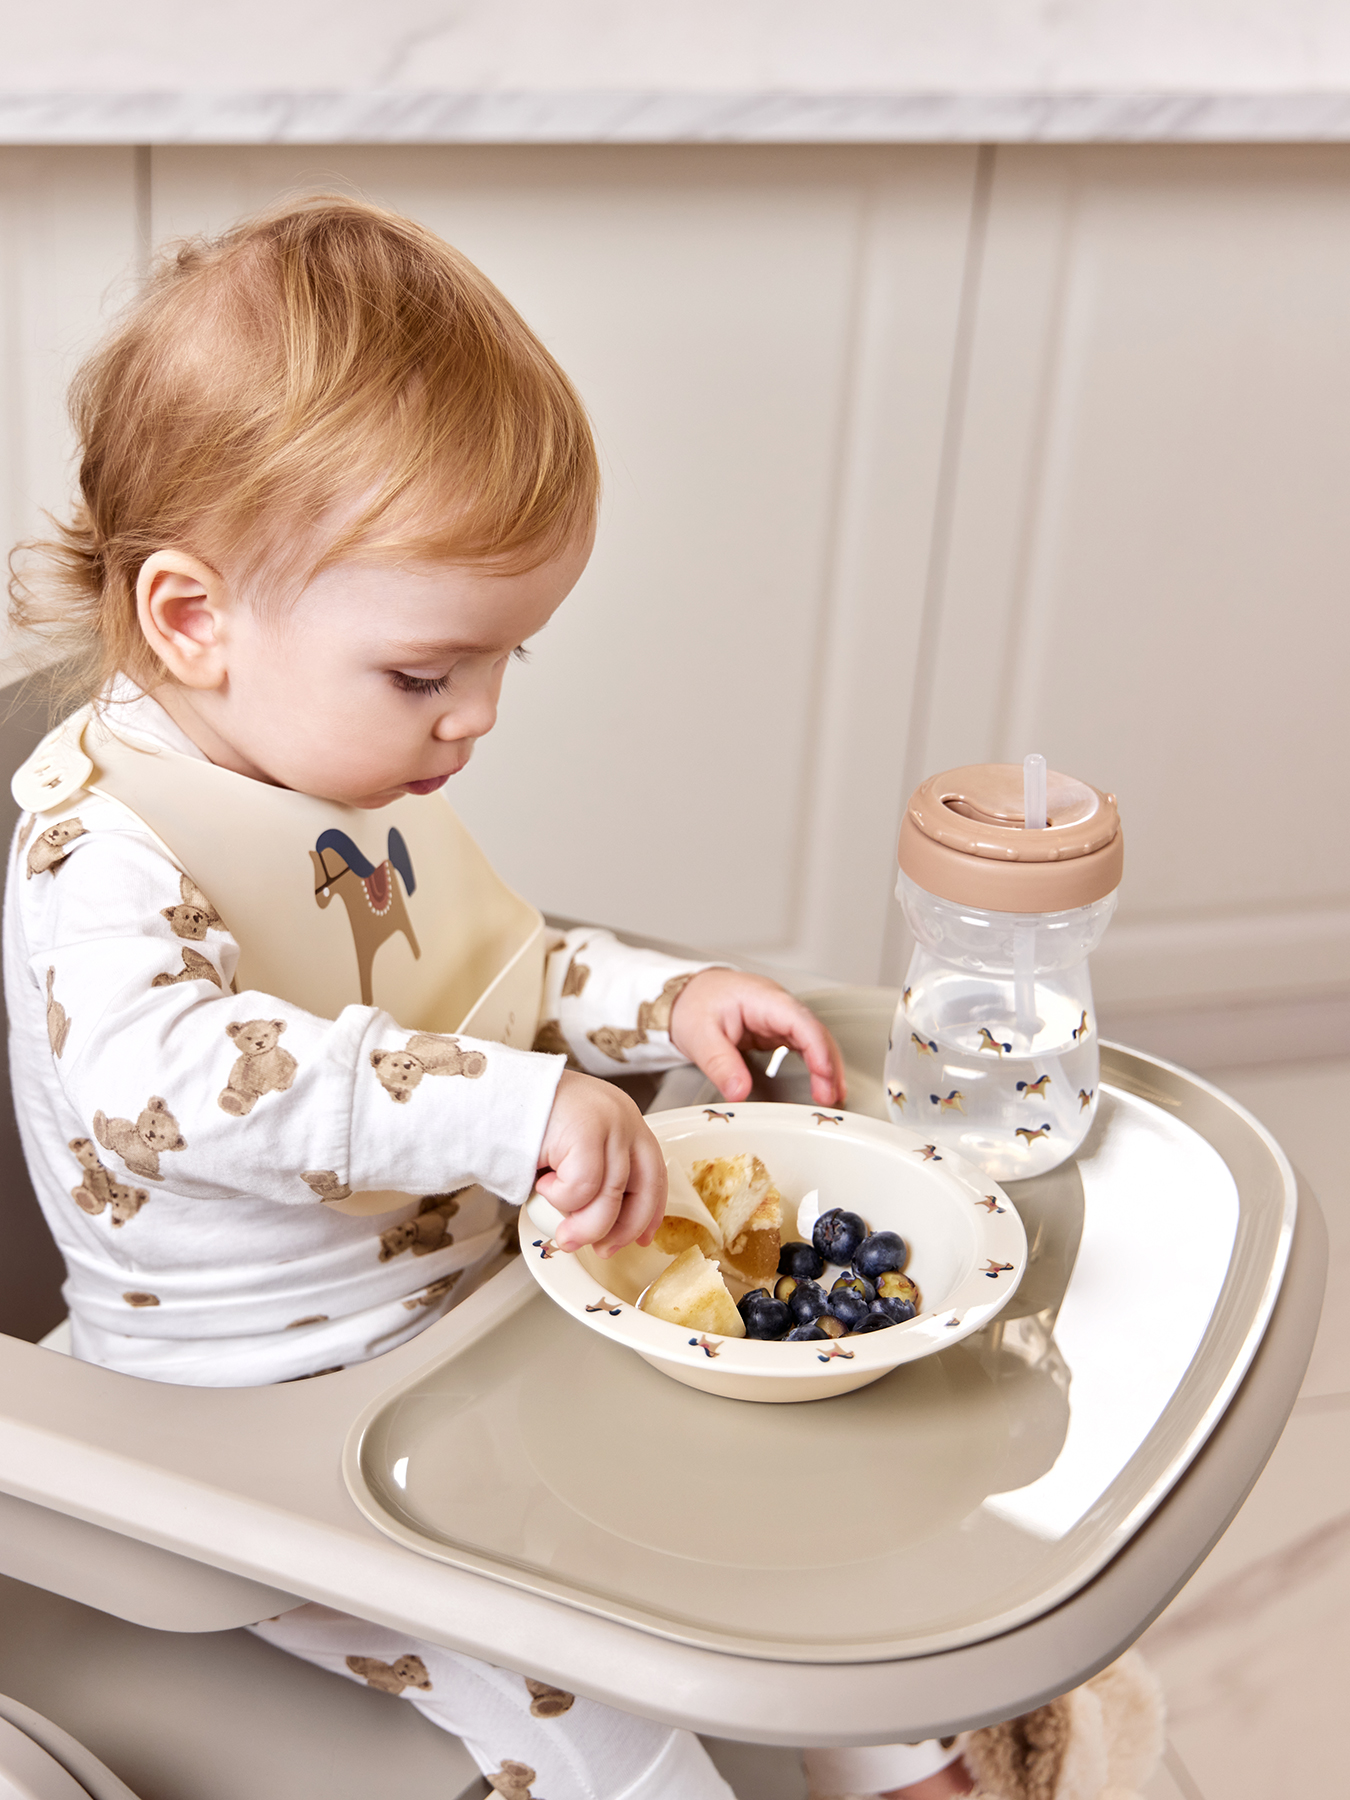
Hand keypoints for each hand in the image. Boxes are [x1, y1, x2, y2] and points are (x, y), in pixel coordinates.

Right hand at [535, 1070, 666, 1254]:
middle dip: (622, 1228)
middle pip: (644, 1188)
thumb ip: (593, 1176)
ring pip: (611, 1196)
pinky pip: (582, 1188)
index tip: (642, 1237)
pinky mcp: (586, 1131)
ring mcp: (608, 1122)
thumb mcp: (571, 1149)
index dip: (650, 1211)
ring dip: (585, 1226)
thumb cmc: (522, 1123)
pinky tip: (543, 1183)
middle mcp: (623, 1117)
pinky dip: (561, 1198)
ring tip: (563, 1232)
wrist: (487, 1097)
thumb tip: (600, 1224)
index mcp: (623, 1119)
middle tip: (600, 1249)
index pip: (653, 1173)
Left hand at [669, 969, 846, 1106]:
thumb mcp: (700, 1037)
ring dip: (826, 1066)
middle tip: (830, 1096)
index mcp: (762, 998)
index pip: (800, 1021)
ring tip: (832, 1096)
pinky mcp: (776, 1029)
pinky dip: (815, 1064)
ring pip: (814, 1039)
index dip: (818, 1049)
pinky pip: (804, 1045)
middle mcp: (777, 1004)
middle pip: (815, 1031)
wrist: (683, 994)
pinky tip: (821, 1083)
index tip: (824, 1076)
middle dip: (828, 1064)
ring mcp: (779, 1016)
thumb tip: (740, 1093)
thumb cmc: (692, 1004)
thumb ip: (721, 1065)